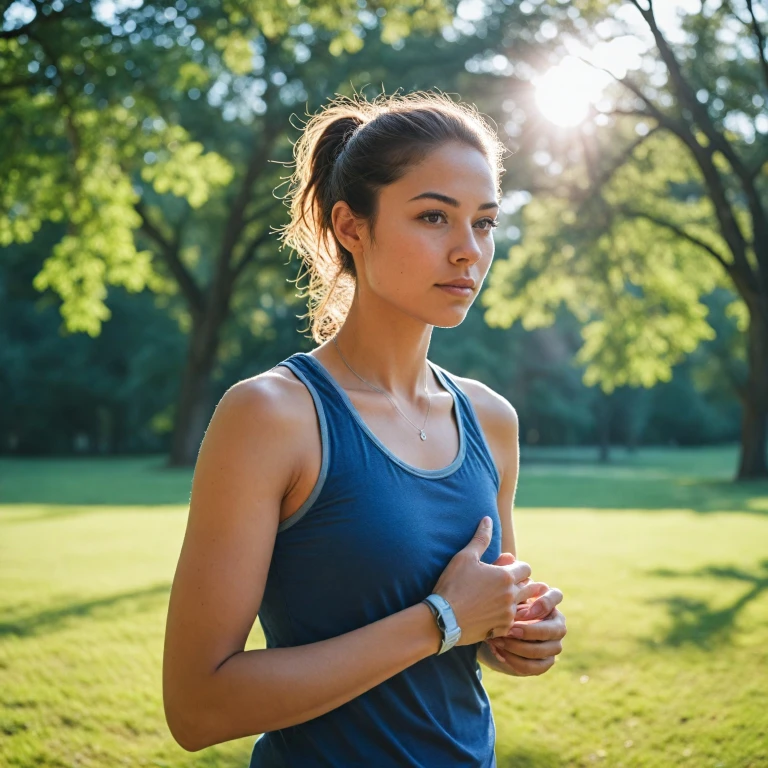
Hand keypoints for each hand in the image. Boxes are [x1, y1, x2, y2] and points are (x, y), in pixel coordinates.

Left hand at [484, 552, 565, 675]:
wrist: (482, 629)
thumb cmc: (490, 602)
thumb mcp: (493, 586)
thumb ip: (502, 571)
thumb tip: (507, 555)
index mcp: (545, 600)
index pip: (557, 596)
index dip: (544, 602)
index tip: (524, 608)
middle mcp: (553, 621)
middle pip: (559, 628)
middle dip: (534, 630)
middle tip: (511, 629)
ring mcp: (551, 643)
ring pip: (550, 649)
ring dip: (525, 647)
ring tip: (501, 642)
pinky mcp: (542, 662)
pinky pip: (538, 666)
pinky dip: (520, 662)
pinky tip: (501, 654)